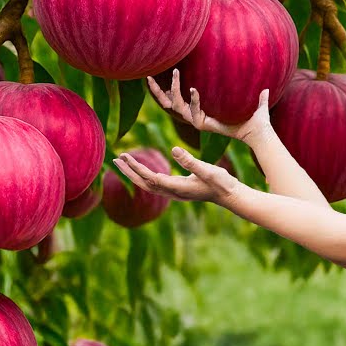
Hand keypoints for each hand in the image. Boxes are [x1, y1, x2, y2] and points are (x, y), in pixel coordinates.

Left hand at [113, 147, 244, 206]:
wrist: (230, 196)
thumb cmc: (221, 182)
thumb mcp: (208, 170)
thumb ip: (190, 161)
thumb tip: (173, 149)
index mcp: (177, 188)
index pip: (151, 177)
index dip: (137, 168)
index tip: (125, 156)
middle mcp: (173, 192)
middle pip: (144, 183)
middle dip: (129, 171)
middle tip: (115, 159)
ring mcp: (175, 192)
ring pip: (148, 184)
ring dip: (134, 174)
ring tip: (123, 162)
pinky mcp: (178, 189)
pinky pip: (155, 184)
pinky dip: (144, 176)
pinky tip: (141, 170)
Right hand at [146, 72, 272, 144]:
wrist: (258, 132)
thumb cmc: (255, 118)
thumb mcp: (252, 101)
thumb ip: (257, 94)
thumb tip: (266, 85)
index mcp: (201, 110)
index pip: (176, 99)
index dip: (166, 89)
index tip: (159, 74)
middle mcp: (196, 117)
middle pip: (169, 104)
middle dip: (157, 91)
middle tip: (148, 76)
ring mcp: (199, 122)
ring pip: (177, 107)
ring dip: (174, 89)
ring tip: (177, 72)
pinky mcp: (204, 126)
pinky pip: (193, 113)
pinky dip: (194, 101)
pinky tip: (194, 89)